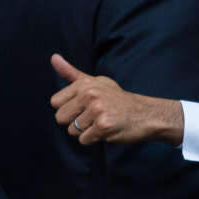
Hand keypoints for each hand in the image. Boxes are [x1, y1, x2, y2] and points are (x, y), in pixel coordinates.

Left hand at [49, 54, 184, 144]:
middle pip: (60, 118)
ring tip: (102, 122)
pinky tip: (108, 130)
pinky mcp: (103, 126)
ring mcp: (97, 111)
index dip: (69, 108)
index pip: (55, 103)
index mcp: (85, 84)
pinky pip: (84, 140)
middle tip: (94, 116)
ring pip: (72, 131)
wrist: (145, 114)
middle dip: (75, 122)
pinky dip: (94, 139)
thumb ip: (71, 73)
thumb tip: (53, 57)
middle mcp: (90, 95)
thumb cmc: (118, 99)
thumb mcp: (96, 82)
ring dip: (86, 131)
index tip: (85, 106)